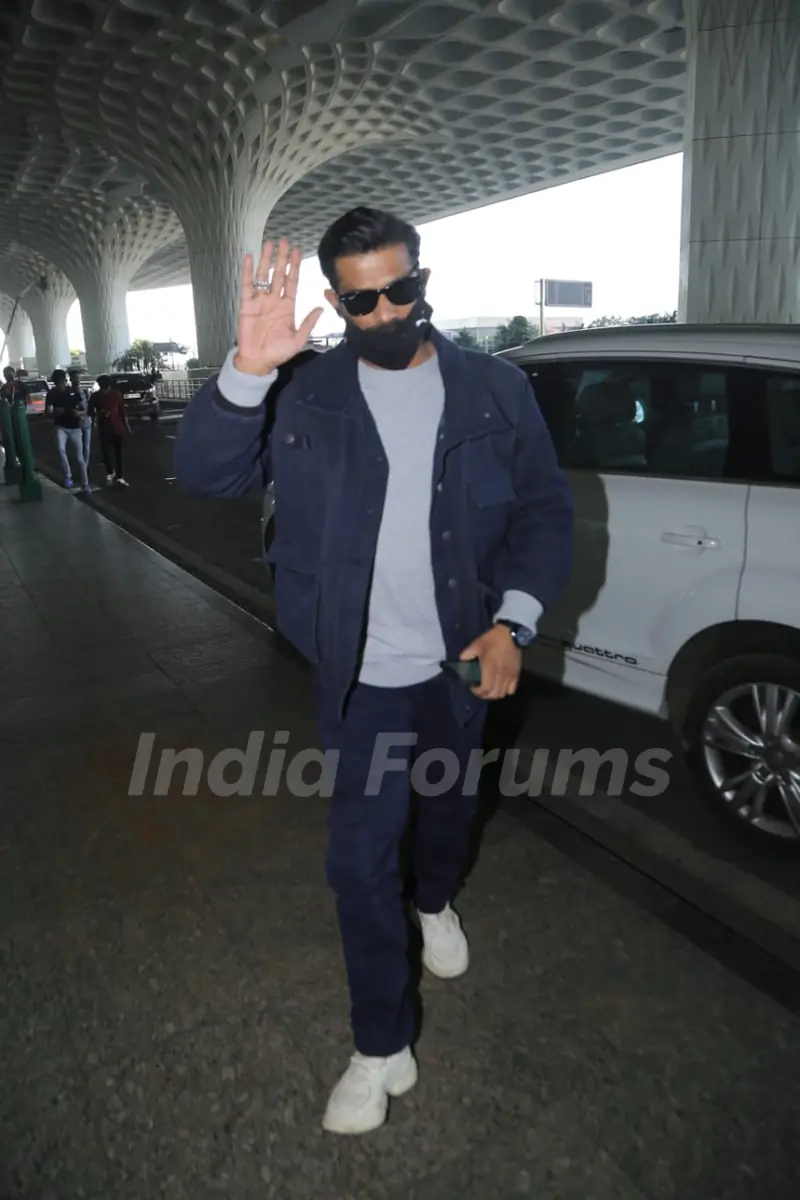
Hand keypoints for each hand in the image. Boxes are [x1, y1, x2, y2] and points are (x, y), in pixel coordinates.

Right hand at [235, 238, 323, 375]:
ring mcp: (260, 301)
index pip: (292, 282)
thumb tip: (321, 308)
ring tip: (269, 244)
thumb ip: (309, 323)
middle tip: (284, 241)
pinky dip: (248, 271)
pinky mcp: (247, 304)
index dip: (294, 266)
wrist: (258, 361)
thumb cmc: (277, 352)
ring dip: (267, 260)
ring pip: (264, 276)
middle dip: (282, 258)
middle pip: (279, 274)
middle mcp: (274, 300)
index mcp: (287, 306)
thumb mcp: (298, 339)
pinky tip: (249, 258)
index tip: (297, 251)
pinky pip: (247, 285)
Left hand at [459, 625, 521, 700]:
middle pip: (494, 694)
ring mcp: (510, 676)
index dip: (477, 692)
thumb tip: (461, 661)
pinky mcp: (516, 674)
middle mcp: (501, 675)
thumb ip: (467, 654)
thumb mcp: (476, 644)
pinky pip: (511, 690)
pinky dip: (505, 691)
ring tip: (489, 688)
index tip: (472, 686)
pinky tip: (500, 686)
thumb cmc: (492, 639)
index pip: (485, 689)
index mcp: (490, 668)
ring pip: (502, 693)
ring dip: (494, 694)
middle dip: (484, 695)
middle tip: (479, 689)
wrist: (511, 634)